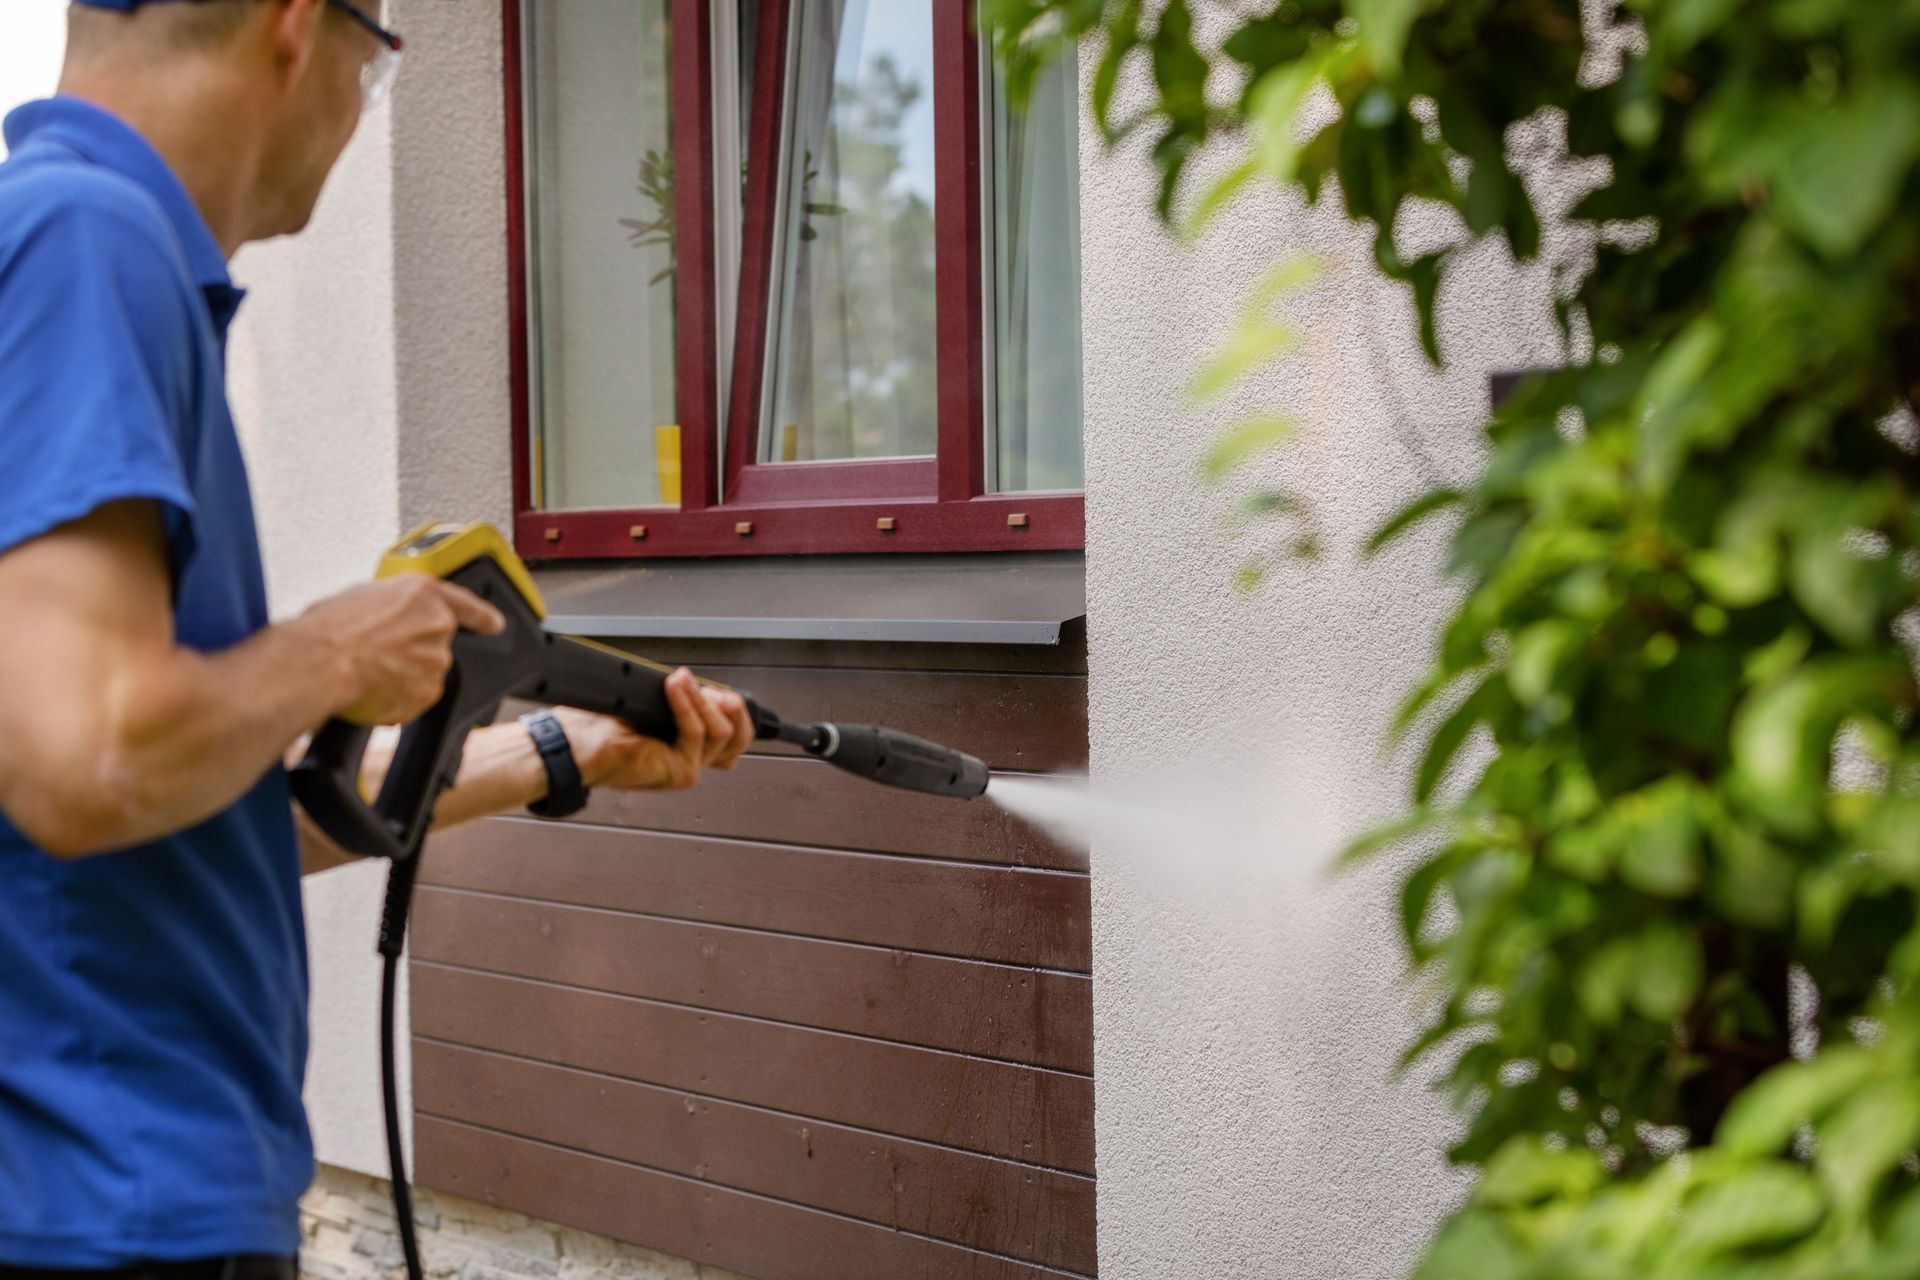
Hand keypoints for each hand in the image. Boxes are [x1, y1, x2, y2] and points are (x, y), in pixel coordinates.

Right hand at [296, 575, 505, 725]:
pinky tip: (370, 689)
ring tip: (366, 671)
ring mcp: (436, 661)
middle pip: (434, 645)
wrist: (320, 663)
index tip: (495, 624)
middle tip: (375, 654)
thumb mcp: (362, 596)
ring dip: (401, 676)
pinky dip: (395, 698)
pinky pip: (414, 698)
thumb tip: (390, 618)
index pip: (467, 605)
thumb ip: (392, 606)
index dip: (483, 616)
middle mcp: (438, 626)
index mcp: (423, 595)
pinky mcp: (428, 692)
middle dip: (410, 653)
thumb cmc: (330, 628)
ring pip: (423, 673)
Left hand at [552, 669, 754, 791]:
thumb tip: (698, 681)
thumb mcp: (648, 704)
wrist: (575, 746)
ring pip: (721, 732)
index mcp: (685, 746)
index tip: (719, 688)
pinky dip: (687, 705)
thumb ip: (679, 699)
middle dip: (733, 706)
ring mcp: (688, 769)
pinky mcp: (680, 773)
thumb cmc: (599, 726)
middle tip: (714, 688)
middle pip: (739, 737)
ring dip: (702, 699)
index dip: (733, 707)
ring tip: (681, 681)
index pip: (733, 732)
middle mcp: (691, 761)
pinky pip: (695, 732)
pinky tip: (675, 687)